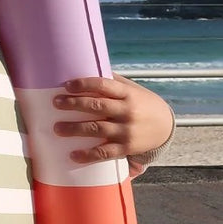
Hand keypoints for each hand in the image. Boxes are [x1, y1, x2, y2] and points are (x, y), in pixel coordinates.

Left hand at [52, 74, 172, 164]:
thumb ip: (112, 82)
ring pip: (97, 129)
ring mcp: (126, 130)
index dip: (84, 84)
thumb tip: (86, 68)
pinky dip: (88, 155)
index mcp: (127, 94)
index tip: (67, 85)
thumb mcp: (132, 89)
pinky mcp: (126, 148)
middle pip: (97, 106)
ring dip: (75, 129)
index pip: (103, 85)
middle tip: (56, 103)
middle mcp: (127, 111)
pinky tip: (73, 155)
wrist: (166, 127)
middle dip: (74, 104)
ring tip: (58, 128)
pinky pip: (104, 152)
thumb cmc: (142, 104)